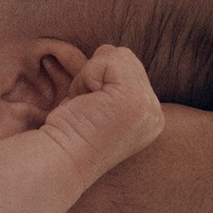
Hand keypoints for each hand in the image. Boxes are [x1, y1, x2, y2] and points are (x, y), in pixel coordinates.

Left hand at [41, 45, 164, 174]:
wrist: (58, 162)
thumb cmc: (68, 135)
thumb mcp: (99, 104)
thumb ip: (113, 80)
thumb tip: (109, 49)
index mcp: (151, 118)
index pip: (128, 72)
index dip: (100, 86)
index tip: (90, 114)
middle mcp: (155, 114)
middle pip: (125, 61)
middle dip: (96, 80)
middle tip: (85, 111)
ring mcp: (147, 106)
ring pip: (118, 57)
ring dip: (90, 78)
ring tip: (84, 108)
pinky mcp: (131, 97)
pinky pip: (109, 58)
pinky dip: (87, 76)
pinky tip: (83, 103)